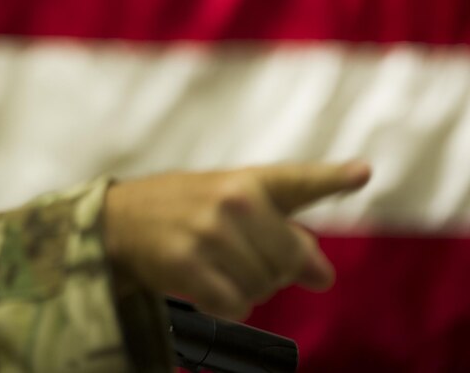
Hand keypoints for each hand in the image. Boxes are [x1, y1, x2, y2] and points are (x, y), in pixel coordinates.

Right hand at [103, 161, 370, 319]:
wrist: (117, 219)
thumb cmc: (183, 208)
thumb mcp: (231, 202)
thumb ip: (284, 230)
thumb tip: (324, 276)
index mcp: (247, 180)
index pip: (297, 180)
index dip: (333, 178)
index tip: (362, 173)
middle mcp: (232, 201)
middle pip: (289, 262)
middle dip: (273, 271)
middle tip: (241, 258)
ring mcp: (209, 233)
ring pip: (262, 288)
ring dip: (247, 290)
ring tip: (217, 267)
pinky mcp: (188, 265)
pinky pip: (235, 306)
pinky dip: (227, 306)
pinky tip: (208, 287)